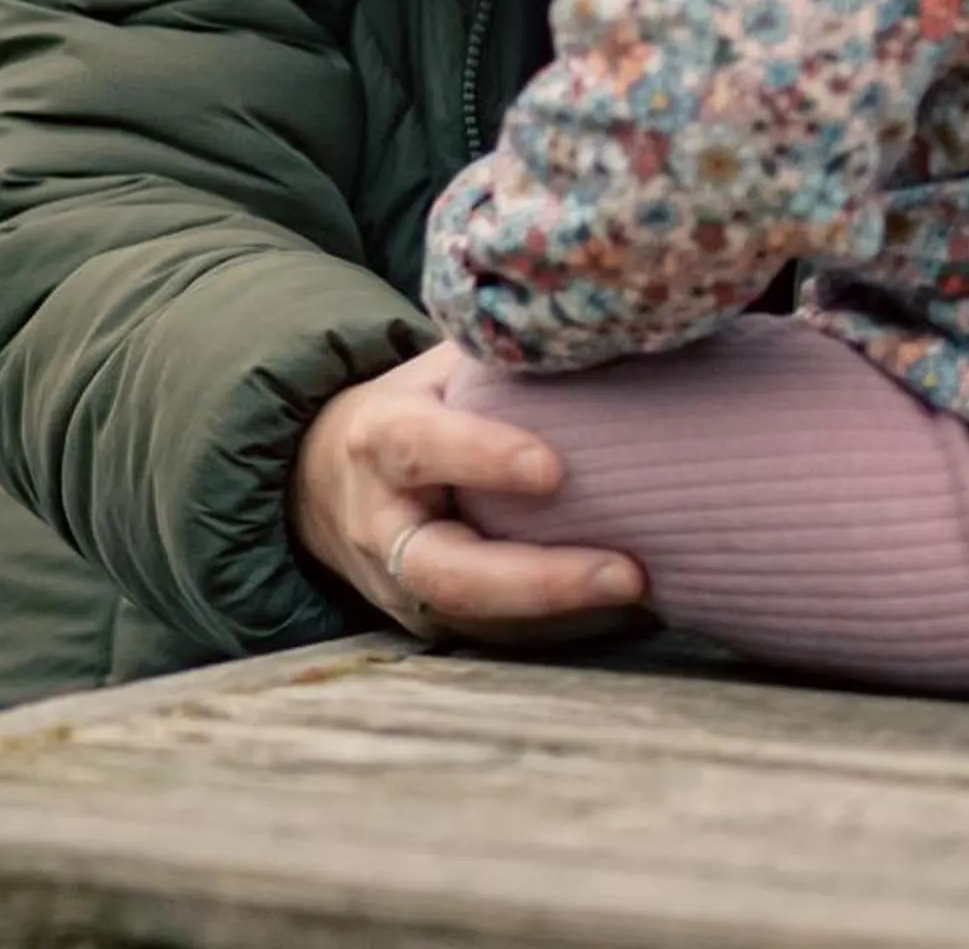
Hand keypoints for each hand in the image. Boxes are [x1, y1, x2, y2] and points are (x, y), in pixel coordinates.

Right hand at [287, 343, 645, 642]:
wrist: (324, 483)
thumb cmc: (408, 411)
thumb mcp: (434, 371)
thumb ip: (499, 362)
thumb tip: (598, 333)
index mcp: (378, 441)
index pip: (421, 448)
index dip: (482, 458)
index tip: (553, 469)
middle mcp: (384, 528)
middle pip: (450, 572)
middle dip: (539, 580)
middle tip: (628, 572)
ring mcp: (403, 590)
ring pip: (478, 618)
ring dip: (563, 615)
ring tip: (643, 590)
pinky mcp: (431, 626)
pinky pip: (496, 636)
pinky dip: (561, 628)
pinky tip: (626, 611)